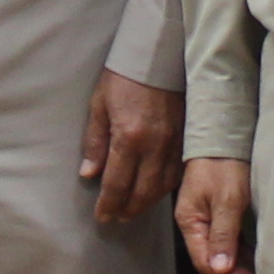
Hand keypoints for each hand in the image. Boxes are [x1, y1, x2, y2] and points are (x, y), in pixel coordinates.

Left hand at [79, 67, 180, 226]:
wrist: (158, 55)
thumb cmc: (124, 77)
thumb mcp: (99, 105)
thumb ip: (95, 142)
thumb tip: (89, 173)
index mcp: (128, 137)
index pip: (116, 183)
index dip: (108, 204)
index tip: (102, 216)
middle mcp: (153, 145)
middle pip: (142, 191)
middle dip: (127, 209)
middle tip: (116, 217)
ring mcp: (173, 144)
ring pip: (162, 186)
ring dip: (146, 203)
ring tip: (133, 209)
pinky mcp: (185, 139)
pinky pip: (176, 173)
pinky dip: (164, 188)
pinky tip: (155, 191)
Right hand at [178, 156, 259, 273]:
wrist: (225, 135)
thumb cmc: (225, 163)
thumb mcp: (227, 198)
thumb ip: (223, 233)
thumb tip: (219, 270)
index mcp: (191, 222)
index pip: (206, 262)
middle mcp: (196, 226)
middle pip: (213, 265)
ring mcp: (207, 223)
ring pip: (223, 257)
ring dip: (242, 273)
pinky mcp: (220, 217)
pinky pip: (231, 245)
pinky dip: (244, 259)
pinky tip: (259, 267)